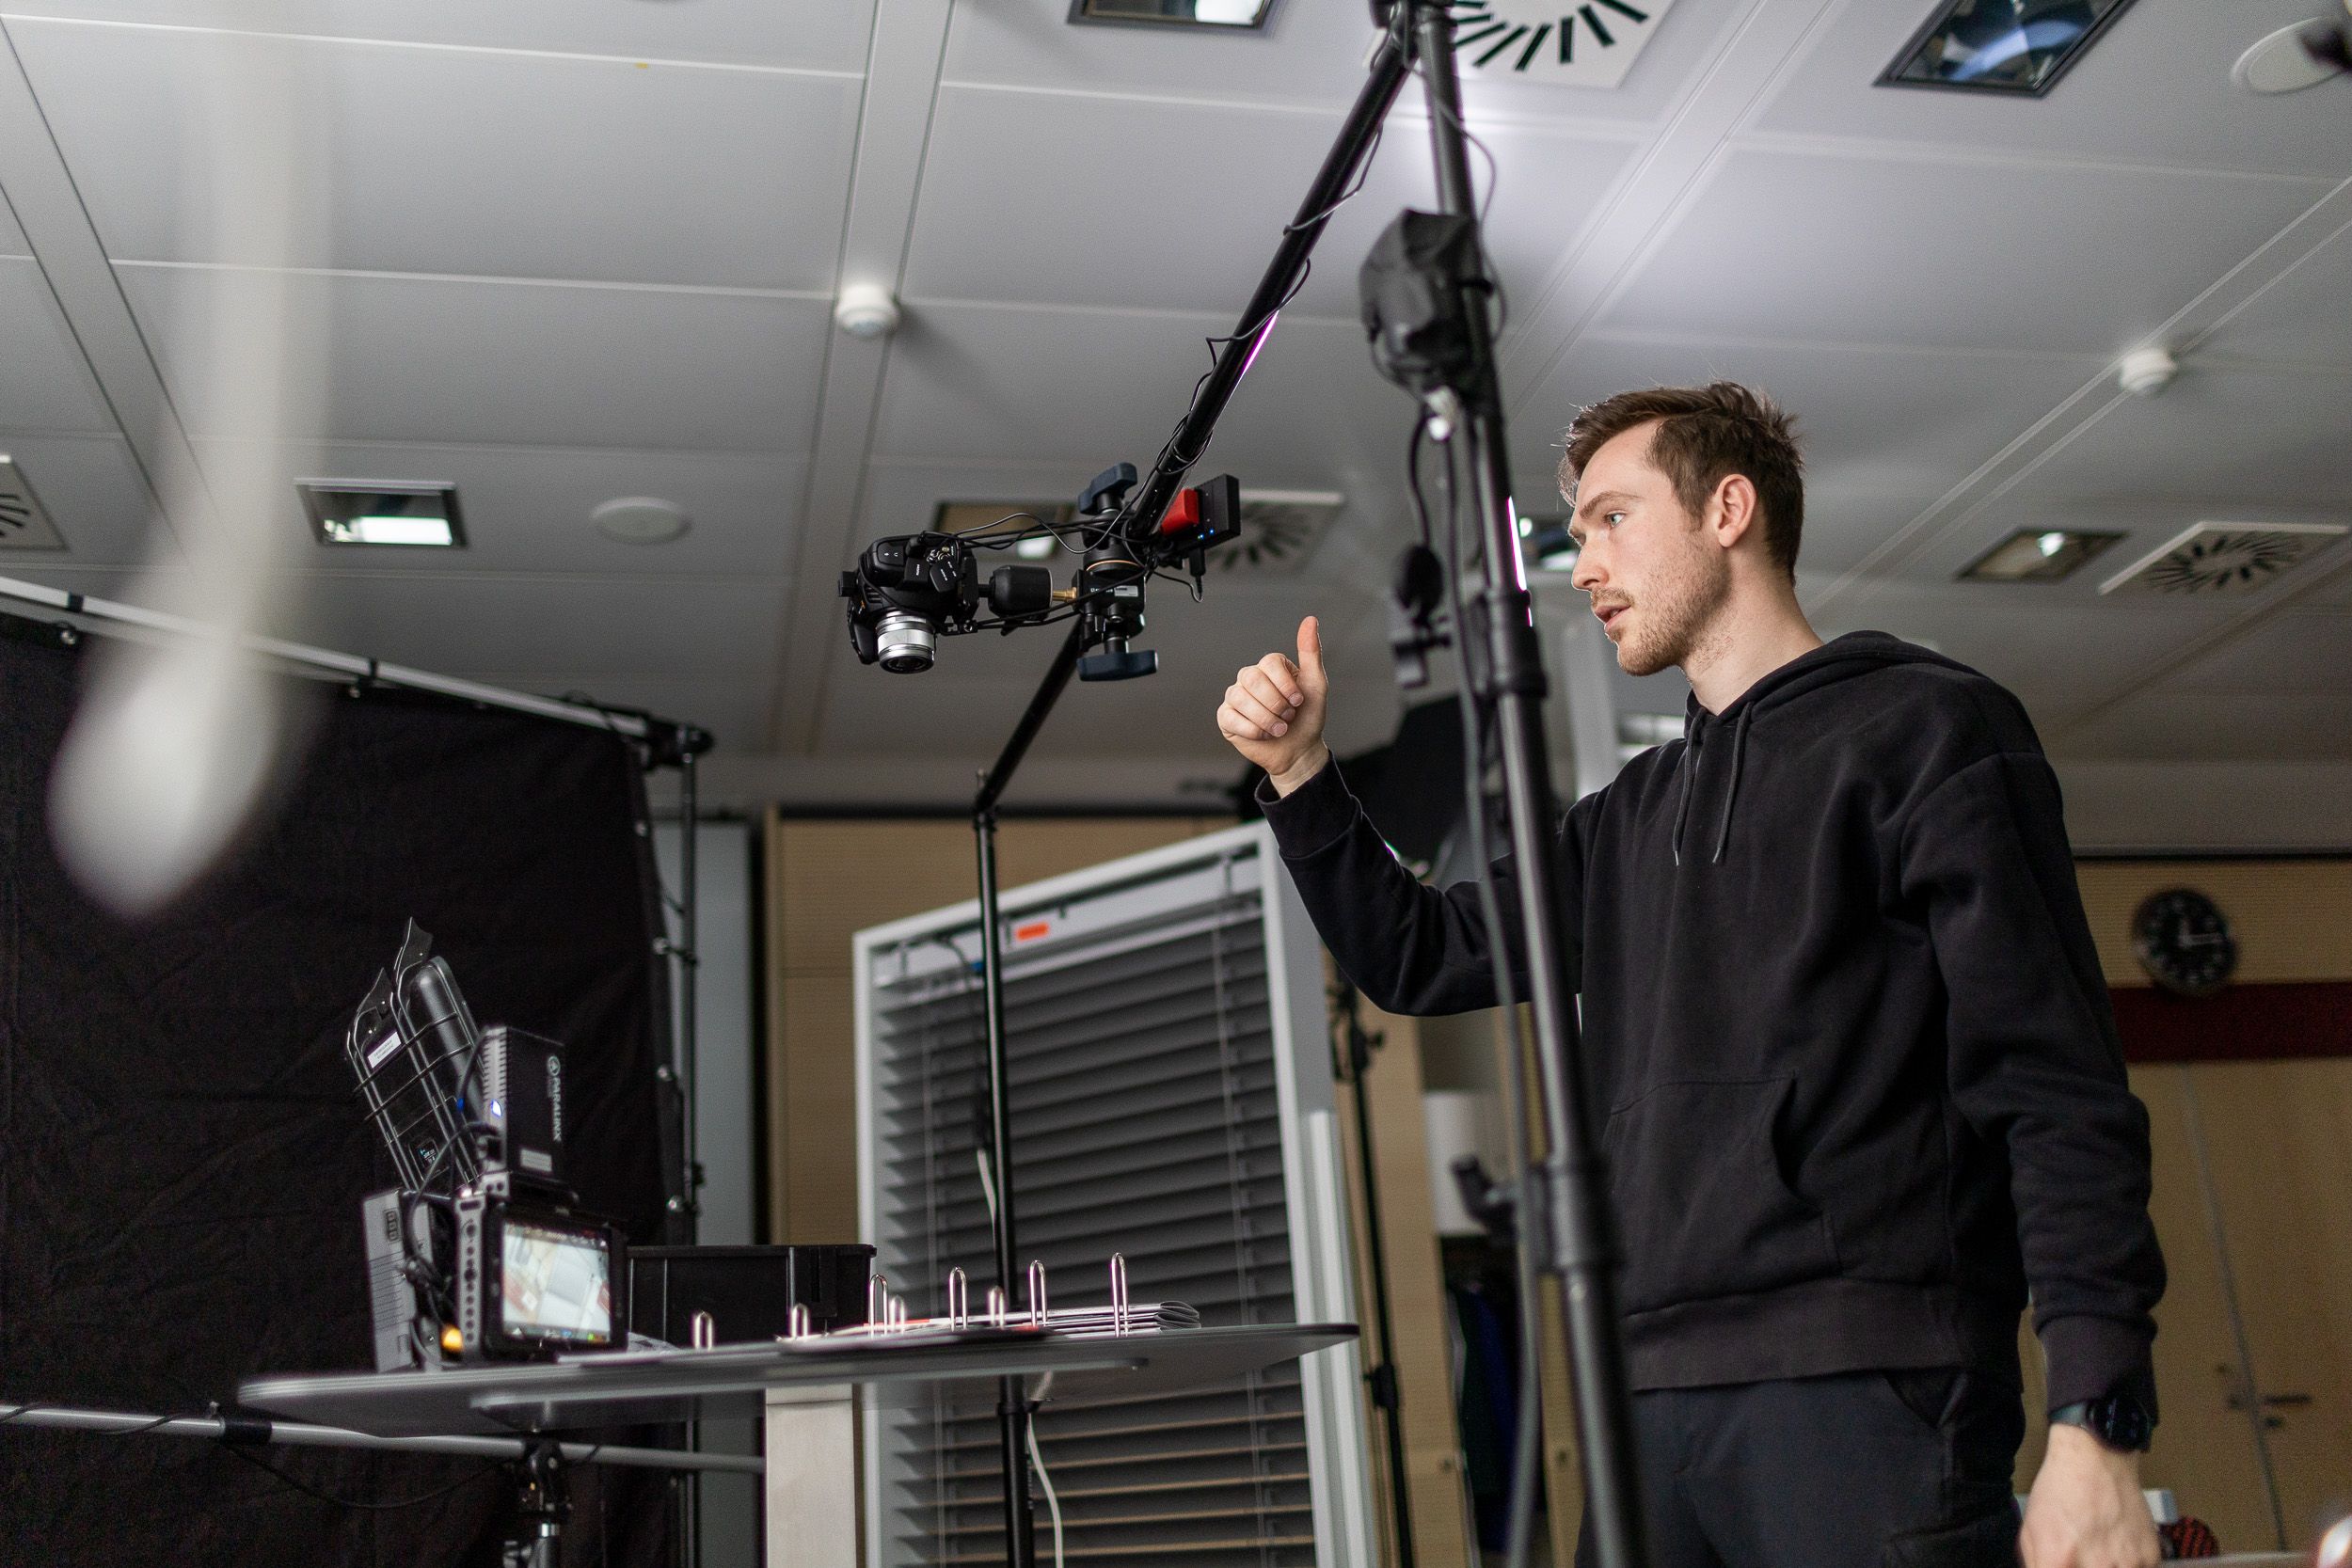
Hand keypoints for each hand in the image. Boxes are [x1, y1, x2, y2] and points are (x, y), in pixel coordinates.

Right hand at [1216, 615, 1329, 795]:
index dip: (1285, 685)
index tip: (1298, 701)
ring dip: (1266, 719)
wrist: (1299, 750)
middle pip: (1252, 679)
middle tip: (1288, 717)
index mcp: (1269, 667)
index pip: (1269, 663)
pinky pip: (1231, 717)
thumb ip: (1311, 652)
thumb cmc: (1307, 717)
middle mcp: (1249, 677)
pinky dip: (1253, 730)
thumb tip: (1310, 619)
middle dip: (1276, 704)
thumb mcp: (1316, 685)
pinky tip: (1264, 735)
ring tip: (1279, 729)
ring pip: (1241, 699)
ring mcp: (1235, 697)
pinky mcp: (1226, 717)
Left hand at [2019, 1425, 2158, 1567]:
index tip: (2061, 1566)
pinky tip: (2116, 1548)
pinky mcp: (2150, 1558)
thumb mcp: (2032, 1529)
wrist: (2095, 1458)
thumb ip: (2036, 1564)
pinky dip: (2127, 1566)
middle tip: (2082, 1559)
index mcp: (2059, 1560)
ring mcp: (2128, 1564)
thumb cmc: (2061, 1490)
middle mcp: (2096, 1566)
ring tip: (2099, 1553)